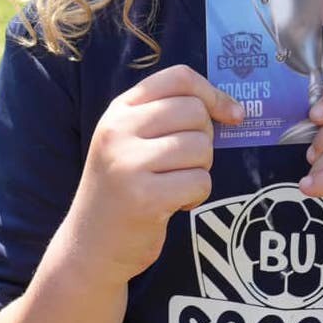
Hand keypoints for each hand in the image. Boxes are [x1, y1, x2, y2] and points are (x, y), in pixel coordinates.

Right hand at [65, 64, 243, 286]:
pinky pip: (200, 182)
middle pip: (195, 112)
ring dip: (200, 170)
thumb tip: (233, 109)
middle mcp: (119, 130)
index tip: (231, 115)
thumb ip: (167, 117)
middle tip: (185, 163)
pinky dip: (196, 196)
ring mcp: (128, 163)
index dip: (212, 93)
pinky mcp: (144, 197)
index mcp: (119, 110)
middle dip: (205, 139)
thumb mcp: (131, 141)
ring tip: (174, 185)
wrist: (90, 244)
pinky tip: (173, 204)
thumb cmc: (123, 189)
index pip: (178, 78)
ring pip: (201, 148)